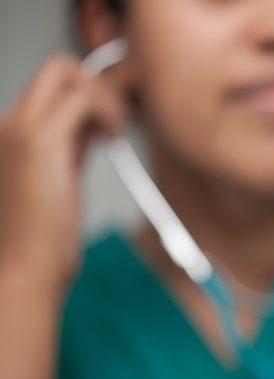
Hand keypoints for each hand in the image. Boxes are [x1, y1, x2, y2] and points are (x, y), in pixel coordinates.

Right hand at [0, 55, 124, 293]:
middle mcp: (9, 124)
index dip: (92, 97)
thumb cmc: (43, 241)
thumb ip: (72, 150)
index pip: (55, 88)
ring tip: (116, 132)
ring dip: (106, 97)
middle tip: (119, 121)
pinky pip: (82, 96)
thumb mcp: (59, 182)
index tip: (113, 125)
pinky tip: (113, 138)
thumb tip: (97, 128)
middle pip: (57, 68)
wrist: (22, 272)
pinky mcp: (36, 141)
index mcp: (14, 134)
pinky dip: (107, 109)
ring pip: (66, 71)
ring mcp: (17, 128)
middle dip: (99, 85)